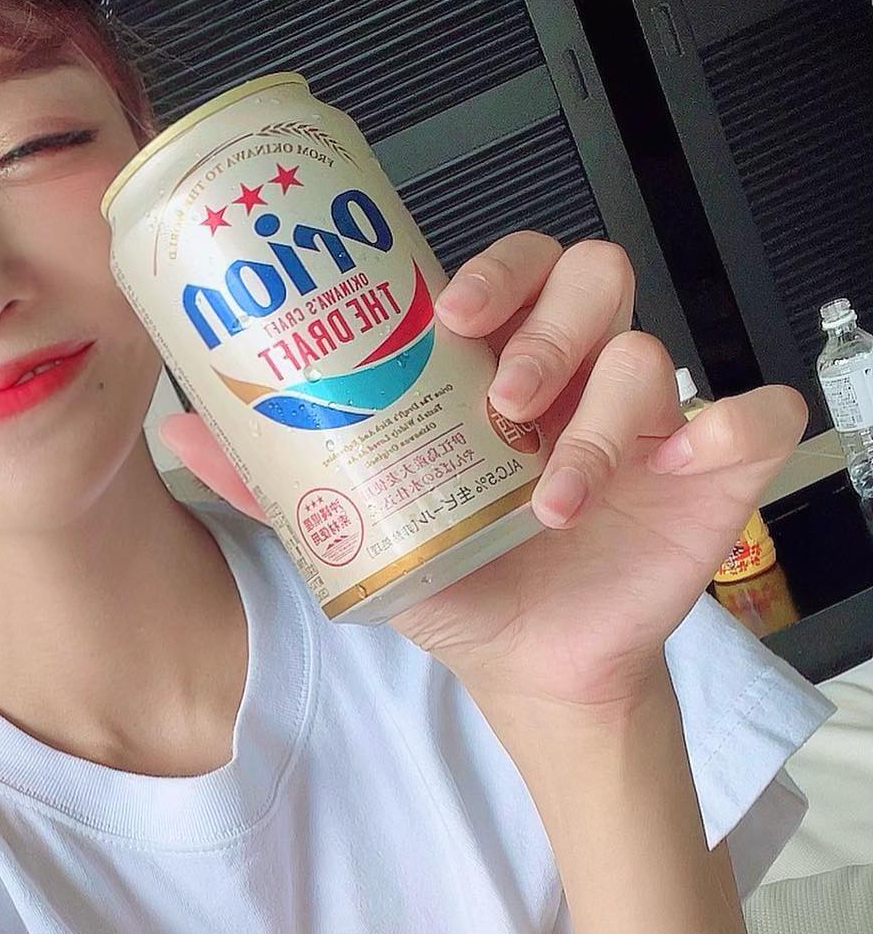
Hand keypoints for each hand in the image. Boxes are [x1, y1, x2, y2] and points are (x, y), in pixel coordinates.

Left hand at [158, 232, 806, 714]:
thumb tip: (180, 429)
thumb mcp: (361, 531)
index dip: (492, 269)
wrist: (523, 664)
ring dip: (602, 420)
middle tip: (508, 401)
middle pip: (590, 278)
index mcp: (497, 365)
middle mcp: (575, 373)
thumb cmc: (454, 578)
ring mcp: (649, 414)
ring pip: (650, 351)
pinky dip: (726, 430)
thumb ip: (276, 481)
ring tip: (554, 498)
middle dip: (549, 330)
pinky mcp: (712, 465)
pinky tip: (679, 465)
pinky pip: (752, 415)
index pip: (510, 270)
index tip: (454, 312)